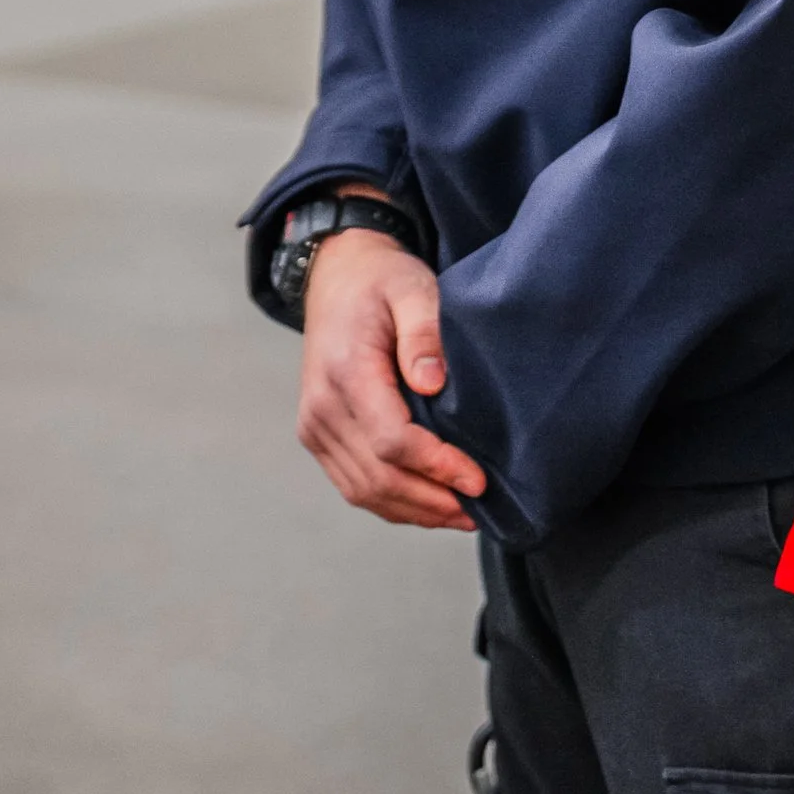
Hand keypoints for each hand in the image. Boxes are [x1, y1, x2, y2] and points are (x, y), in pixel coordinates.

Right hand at [296, 224, 485, 531]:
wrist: (336, 278)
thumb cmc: (380, 282)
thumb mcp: (411, 286)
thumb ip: (424, 331)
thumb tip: (433, 384)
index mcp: (345, 372)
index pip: (391, 441)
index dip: (437, 467)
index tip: (478, 480)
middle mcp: (322, 407)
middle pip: (378, 477)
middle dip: (432, 501)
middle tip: (479, 511)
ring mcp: (315, 426)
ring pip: (364, 491)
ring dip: (414, 511)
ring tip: (461, 515)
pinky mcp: (318, 436)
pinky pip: (354, 485)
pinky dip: (392, 503)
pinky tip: (429, 505)